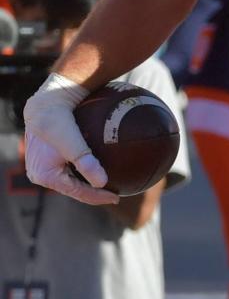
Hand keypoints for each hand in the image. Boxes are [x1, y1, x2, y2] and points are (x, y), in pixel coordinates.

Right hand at [23, 76, 118, 205]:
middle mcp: (40, 174)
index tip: (116, 197)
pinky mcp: (48, 158)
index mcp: (44, 176)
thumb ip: (85, 161)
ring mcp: (43, 167)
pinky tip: (100, 170)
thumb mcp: (71, 141)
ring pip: (71, 181)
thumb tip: (101, 183)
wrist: (48, 101)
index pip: (76, 192)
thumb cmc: (57, 119)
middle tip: (115, 195)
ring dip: (89, 184)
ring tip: (109, 187)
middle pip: (73, 189)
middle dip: (94, 193)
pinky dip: (84, 172)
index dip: (97, 197)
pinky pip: (69, 170)